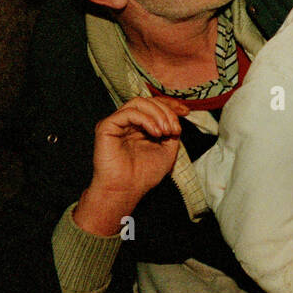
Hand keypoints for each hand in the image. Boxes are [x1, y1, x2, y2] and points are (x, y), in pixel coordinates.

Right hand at [74, 96, 188, 235]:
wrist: (126, 190)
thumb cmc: (143, 175)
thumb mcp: (167, 151)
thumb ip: (172, 132)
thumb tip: (176, 118)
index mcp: (140, 126)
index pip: (155, 105)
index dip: (172, 105)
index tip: (187, 112)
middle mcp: (127, 122)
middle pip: (149, 101)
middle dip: (167, 111)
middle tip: (175, 129)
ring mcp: (116, 123)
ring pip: (139, 102)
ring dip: (158, 114)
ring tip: (166, 132)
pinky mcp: (106, 126)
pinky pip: (128, 112)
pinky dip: (146, 119)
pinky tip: (156, 132)